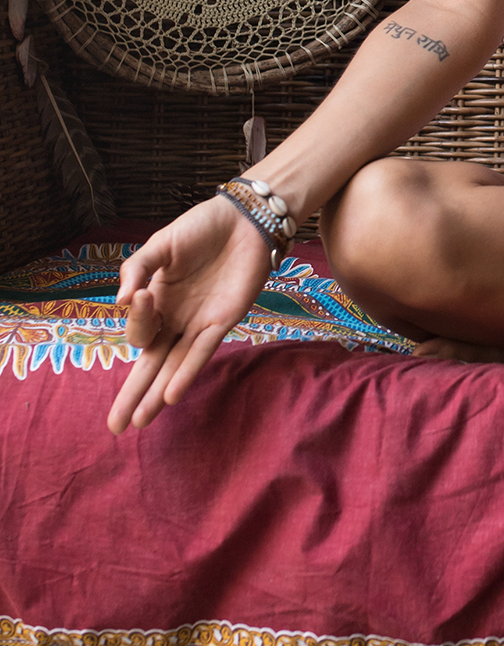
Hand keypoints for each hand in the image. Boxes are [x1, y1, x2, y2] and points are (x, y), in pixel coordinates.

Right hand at [107, 197, 273, 434]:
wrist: (245, 219)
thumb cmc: (200, 228)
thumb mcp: (160, 245)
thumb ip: (136, 269)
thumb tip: (120, 302)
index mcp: (156, 301)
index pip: (138, 329)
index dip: (137, 320)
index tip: (142, 295)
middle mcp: (175, 318)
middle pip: (150, 363)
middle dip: (133, 394)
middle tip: (115, 426)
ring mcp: (198, 323)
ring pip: (173, 366)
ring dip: (156, 394)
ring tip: (139, 422)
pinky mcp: (224, 322)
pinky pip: (201, 352)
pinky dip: (187, 373)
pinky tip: (170, 395)